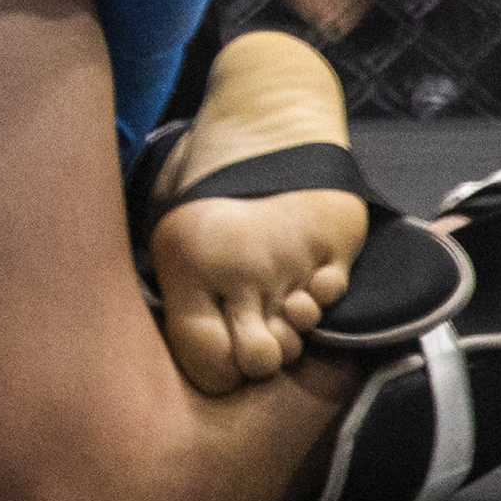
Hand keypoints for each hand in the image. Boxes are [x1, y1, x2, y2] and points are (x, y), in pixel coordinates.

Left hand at [150, 191, 356, 396]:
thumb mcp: (169, 234)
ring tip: (280, 300)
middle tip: (256, 330)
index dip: (217, 370)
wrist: (265, 131)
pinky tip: (306, 271)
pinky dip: (322, 291)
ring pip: (298, 336)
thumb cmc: (206, 191)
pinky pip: (331, 298)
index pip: (206, 358)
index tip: (220, 354)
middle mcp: (237, 267)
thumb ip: (175, 293)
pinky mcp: (329, 246)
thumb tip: (170, 357)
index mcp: (188, 266)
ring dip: (292, 326)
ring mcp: (287, 258)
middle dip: (261, 359)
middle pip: (260, 361)